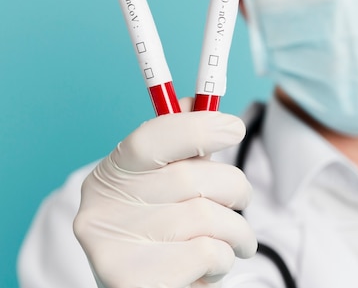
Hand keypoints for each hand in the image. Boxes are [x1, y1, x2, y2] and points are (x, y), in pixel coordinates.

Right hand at [73, 101, 256, 287]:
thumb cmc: (160, 236)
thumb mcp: (162, 188)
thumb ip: (179, 147)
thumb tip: (196, 101)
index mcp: (110, 177)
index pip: (151, 138)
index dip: (197, 126)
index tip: (235, 126)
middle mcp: (102, 210)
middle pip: (192, 177)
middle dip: (234, 188)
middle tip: (242, 200)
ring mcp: (114, 250)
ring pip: (209, 217)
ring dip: (237, 230)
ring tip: (233, 242)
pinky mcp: (135, 284)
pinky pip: (210, 253)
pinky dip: (224, 260)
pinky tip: (210, 267)